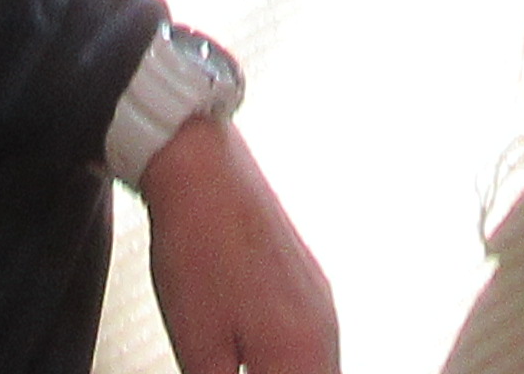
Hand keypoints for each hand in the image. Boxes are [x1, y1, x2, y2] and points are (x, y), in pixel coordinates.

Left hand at [138, 114, 337, 373]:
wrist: (203, 170)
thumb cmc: (198, 249)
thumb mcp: (201, 350)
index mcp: (302, 357)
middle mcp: (325, 332)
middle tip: (230, 371)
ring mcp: (322, 304)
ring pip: (319, 372)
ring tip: (241, 365)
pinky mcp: (309, 286)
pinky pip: (312, 348)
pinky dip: (290, 366)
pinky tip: (257, 361)